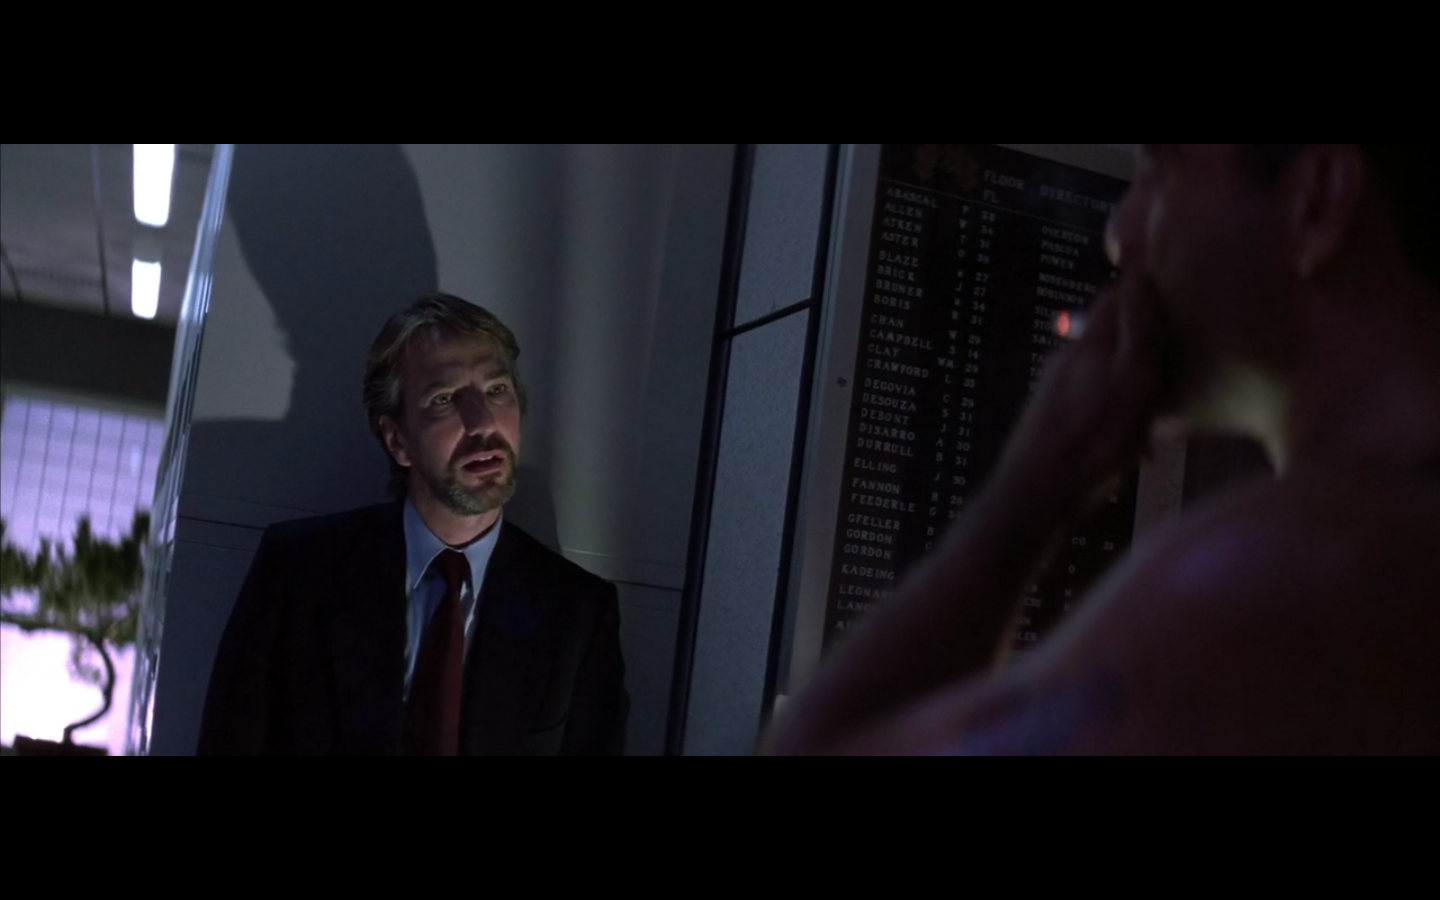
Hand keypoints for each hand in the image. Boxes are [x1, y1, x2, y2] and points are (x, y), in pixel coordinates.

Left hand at [999, 270, 1179, 508]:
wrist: (1034, 497)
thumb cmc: (1094, 439)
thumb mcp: (1132, 380)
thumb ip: (1139, 329)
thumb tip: (1140, 271)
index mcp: (1089, 345)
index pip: (1115, 298)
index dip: (1145, 294)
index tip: (1178, 304)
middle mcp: (1066, 360)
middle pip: (1110, 337)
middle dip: (1142, 347)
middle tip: (1176, 368)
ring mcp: (1053, 392)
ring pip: (1101, 375)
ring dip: (1130, 388)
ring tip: (1159, 416)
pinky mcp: (1048, 423)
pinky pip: (1090, 408)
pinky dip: (1113, 417)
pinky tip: (1130, 448)